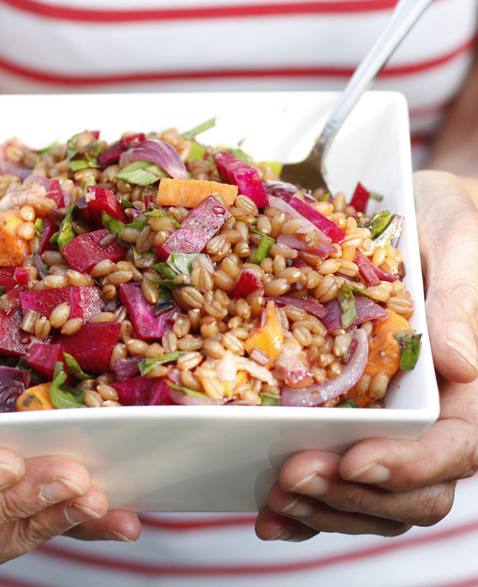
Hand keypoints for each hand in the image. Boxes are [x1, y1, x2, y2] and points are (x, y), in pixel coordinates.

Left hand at [255, 170, 477, 540]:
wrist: (414, 217)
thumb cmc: (444, 224)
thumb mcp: (456, 240)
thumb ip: (461, 298)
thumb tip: (461, 365)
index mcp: (471, 386)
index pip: (458, 446)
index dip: (410, 463)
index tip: (355, 457)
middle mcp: (436, 417)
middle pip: (413, 489)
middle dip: (352, 493)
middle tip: (289, 479)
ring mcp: (394, 425)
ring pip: (373, 497)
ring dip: (324, 508)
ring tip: (272, 500)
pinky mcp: (356, 420)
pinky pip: (340, 477)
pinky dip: (310, 506)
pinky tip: (270, 510)